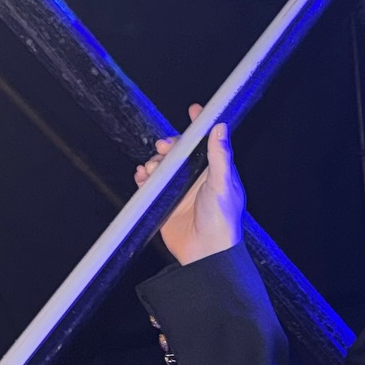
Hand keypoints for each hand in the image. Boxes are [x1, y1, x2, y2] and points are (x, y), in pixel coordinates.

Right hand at [133, 103, 244, 264]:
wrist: (206, 254)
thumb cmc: (223, 222)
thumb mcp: (223, 185)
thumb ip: (220, 156)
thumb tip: (220, 128)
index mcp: (215, 172)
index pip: (207, 142)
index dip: (200, 126)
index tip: (194, 110)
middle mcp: (197, 179)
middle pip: (178, 152)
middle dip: (169, 145)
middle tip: (164, 147)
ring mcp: (179, 191)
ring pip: (162, 166)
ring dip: (154, 162)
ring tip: (152, 168)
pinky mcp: (164, 204)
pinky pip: (149, 185)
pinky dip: (143, 178)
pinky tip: (142, 176)